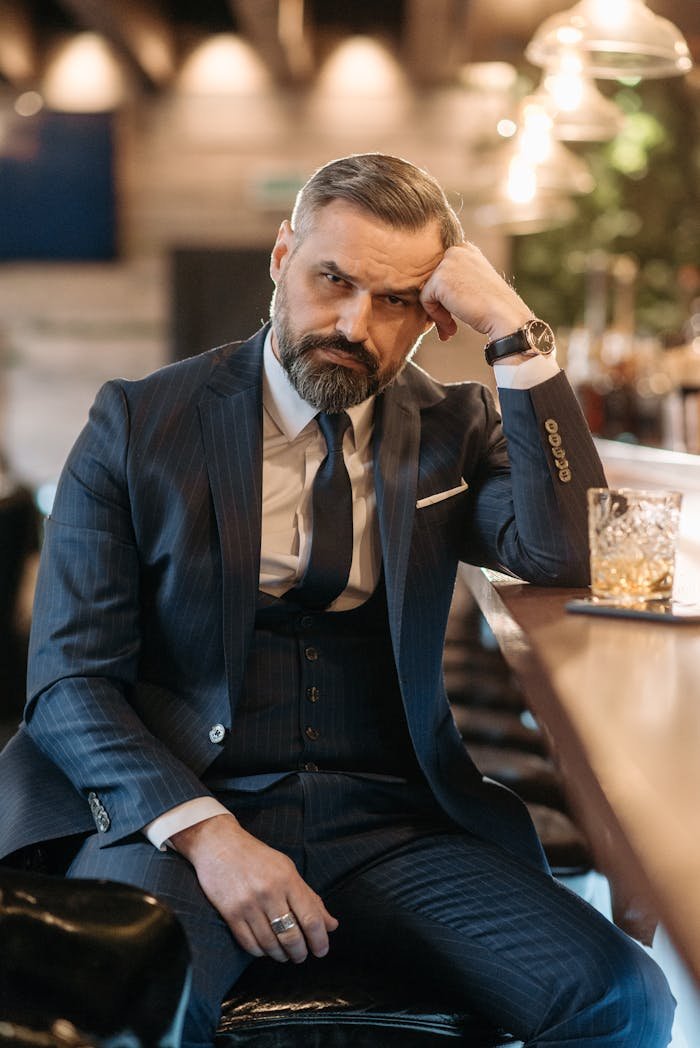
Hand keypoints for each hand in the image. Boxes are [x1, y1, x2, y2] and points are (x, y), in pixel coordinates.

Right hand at [171, 813, 337, 962]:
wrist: (218, 844)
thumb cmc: (257, 856)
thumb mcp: (287, 869)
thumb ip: (309, 897)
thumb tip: (331, 924)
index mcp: (287, 879)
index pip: (311, 918)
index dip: (319, 940)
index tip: (321, 951)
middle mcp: (269, 892)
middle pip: (292, 937)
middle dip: (300, 953)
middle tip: (302, 956)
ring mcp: (248, 904)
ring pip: (270, 944)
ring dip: (281, 955)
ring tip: (285, 955)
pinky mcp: (230, 913)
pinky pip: (249, 944)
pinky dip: (260, 952)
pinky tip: (265, 949)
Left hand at [420, 242, 532, 343]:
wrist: (504, 315)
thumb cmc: (492, 306)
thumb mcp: (473, 283)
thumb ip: (455, 279)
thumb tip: (428, 289)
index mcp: (465, 249)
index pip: (440, 273)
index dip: (445, 297)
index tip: (455, 313)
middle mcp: (456, 250)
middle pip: (432, 281)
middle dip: (440, 305)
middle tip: (450, 324)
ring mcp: (447, 263)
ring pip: (427, 291)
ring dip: (437, 313)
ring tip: (450, 328)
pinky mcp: (439, 279)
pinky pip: (425, 300)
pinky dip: (435, 316)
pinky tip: (451, 325)